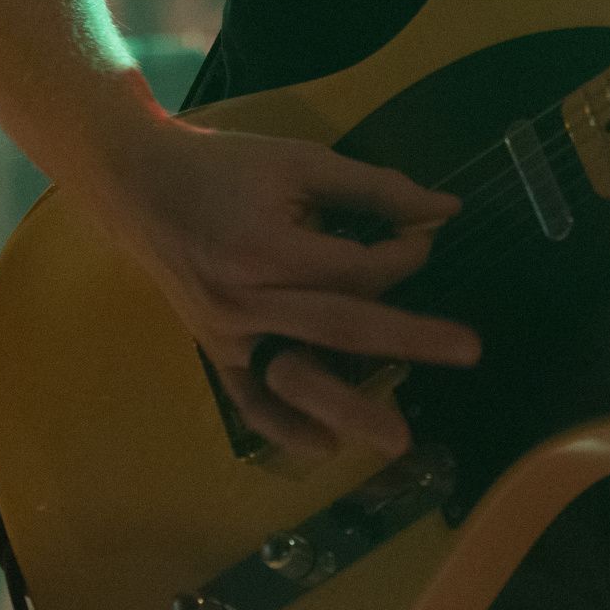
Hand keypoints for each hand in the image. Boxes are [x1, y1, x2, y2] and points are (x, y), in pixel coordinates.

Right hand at [100, 121, 480, 459]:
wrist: (139, 187)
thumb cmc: (226, 168)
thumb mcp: (301, 161)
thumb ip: (375, 187)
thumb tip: (444, 211)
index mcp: (266, 247)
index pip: (355, 268)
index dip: (402, 257)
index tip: (423, 240)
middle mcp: (244, 299)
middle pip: (340, 326)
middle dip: (410, 339)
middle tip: (470, 350)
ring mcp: (226, 333)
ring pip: (296, 376)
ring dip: (348, 408)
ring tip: (397, 439)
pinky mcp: (214, 350)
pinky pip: (248, 400)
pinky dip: (283, 426)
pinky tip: (324, 448)